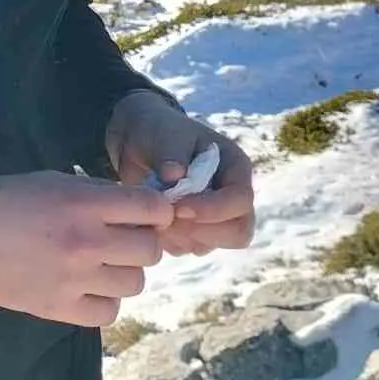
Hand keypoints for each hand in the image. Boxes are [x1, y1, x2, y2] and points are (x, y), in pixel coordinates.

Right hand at [0, 170, 174, 326]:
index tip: (147, 214)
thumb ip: (95, 193)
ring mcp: (75, 280)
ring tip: (100, 264)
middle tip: (120, 239)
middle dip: (141, 242)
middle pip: (149, 250)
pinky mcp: (60, 309)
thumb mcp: (51, 181)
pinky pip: (109, 312)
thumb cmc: (0, 200)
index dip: (157, 211)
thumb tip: (136, 205)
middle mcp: (85, 243)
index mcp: (83, 205)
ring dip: (124, 272)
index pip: (152, 209)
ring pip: (135, 283)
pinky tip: (87, 288)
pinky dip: (104, 301)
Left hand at [105, 89, 255, 256]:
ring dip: (181, 237)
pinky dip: (170, 241)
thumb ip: (172, 151)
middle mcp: (231, 196)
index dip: (214, 210)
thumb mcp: (165, 133)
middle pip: (238, 232)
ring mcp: (215, 217)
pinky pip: (189, 248)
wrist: (137, 143)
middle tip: (168, 218)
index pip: (240, 200)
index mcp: (235, 167)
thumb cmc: (159, 131)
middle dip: (202, 231)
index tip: (180, 208)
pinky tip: (152, 221)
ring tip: (155, 215)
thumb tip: (175, 175)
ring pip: (211, 244)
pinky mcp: (195, 230)